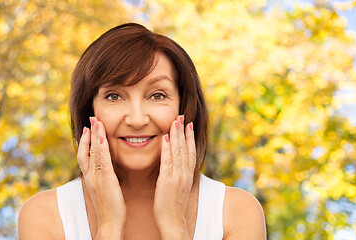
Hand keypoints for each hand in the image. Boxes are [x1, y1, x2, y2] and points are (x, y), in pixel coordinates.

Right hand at [77, 117, 125, 238]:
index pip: (85, 156)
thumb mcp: (104, 191)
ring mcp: (96, 177)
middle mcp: (90, 175)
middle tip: (91, 118)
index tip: (88, 129)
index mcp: (90, 178)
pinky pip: (102, 159)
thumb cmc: (110, 209)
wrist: (109, 223)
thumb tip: (106, 172)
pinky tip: (102, 135)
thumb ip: (103, 179)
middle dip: (88, 133)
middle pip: (86, 150)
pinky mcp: (105, 179)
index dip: (85, 142)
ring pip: (93, 152)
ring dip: (94, 135)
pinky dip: (101, 146)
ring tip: (96, 121)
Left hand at [154, 115, 195, 239]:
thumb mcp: (178, 187)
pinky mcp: (167, 181)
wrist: (172, 222)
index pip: (191, 152)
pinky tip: (164, 138)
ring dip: (176, 135)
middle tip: (182, 115)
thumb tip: (175, 164)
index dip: (190, 137)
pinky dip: (166, 149)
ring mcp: (177, 177)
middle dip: (184, 131)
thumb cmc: (172, 206)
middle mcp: (184, 174)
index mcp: (187, 175)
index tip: (188, 124)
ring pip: (178, 152)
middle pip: (186, 148)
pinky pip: (167, 162)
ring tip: (175, 121)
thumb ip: (177, 174)